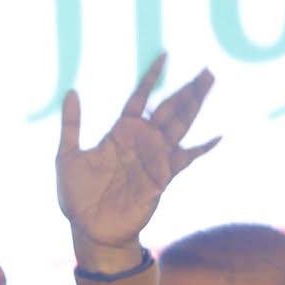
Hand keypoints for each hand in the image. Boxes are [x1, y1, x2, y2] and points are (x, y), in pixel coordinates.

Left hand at [57, 55, 217, 272]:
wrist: (89, 229)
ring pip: (180, 125)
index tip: (165, 55)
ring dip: (196, 105)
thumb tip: (71, 91)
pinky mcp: (162, 177)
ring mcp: (154, 158)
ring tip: (210, 84)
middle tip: (206, 69)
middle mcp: (141, 141)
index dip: (151, 77)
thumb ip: (71, 125)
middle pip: (169, 108)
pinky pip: (185, 159)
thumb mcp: (66, 156)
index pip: (140, 97)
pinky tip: (217, 137)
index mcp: (120, 133)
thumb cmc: (76, 195)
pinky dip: (201, 149)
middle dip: (187, 89)